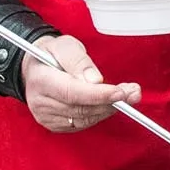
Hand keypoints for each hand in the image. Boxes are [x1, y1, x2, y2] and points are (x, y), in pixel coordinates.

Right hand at [20, 34, 139, 132]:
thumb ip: (79, 60)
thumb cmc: (51, 53)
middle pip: (81, 108)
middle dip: (110, 101)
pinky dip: (100, 114)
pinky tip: (111, 103)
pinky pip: (83, 123)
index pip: (72, 92)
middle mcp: (40, 102)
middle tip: (133, 92)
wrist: (36, 67)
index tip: (120, 92)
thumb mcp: (65, 45)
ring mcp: (46, 117)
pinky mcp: (55, 125)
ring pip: (85, 118)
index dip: (98, 95)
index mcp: (41, 79)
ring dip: (109, 108)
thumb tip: (95, 80)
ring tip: (129, 95)